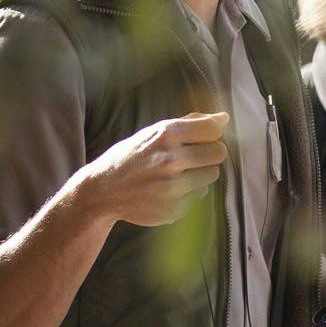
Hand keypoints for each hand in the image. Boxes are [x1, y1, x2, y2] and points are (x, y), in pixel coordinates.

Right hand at [82, 112, 227, 226]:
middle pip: (218, 152)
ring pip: (212, 174)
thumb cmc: (131, 157)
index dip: (211, 134)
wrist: (102, 192)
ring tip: (179, 173)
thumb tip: (223, 117)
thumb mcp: (153, 133)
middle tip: (193, 157)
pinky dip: (190, 192)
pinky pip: (201, 195)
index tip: (201, 138)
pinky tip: (170, 190)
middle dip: (210, 153)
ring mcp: (172, 187)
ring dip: (201, 173)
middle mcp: (169, 160)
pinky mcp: (173, 208)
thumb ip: (189, 123)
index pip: (213, 129)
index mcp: (165, 135)